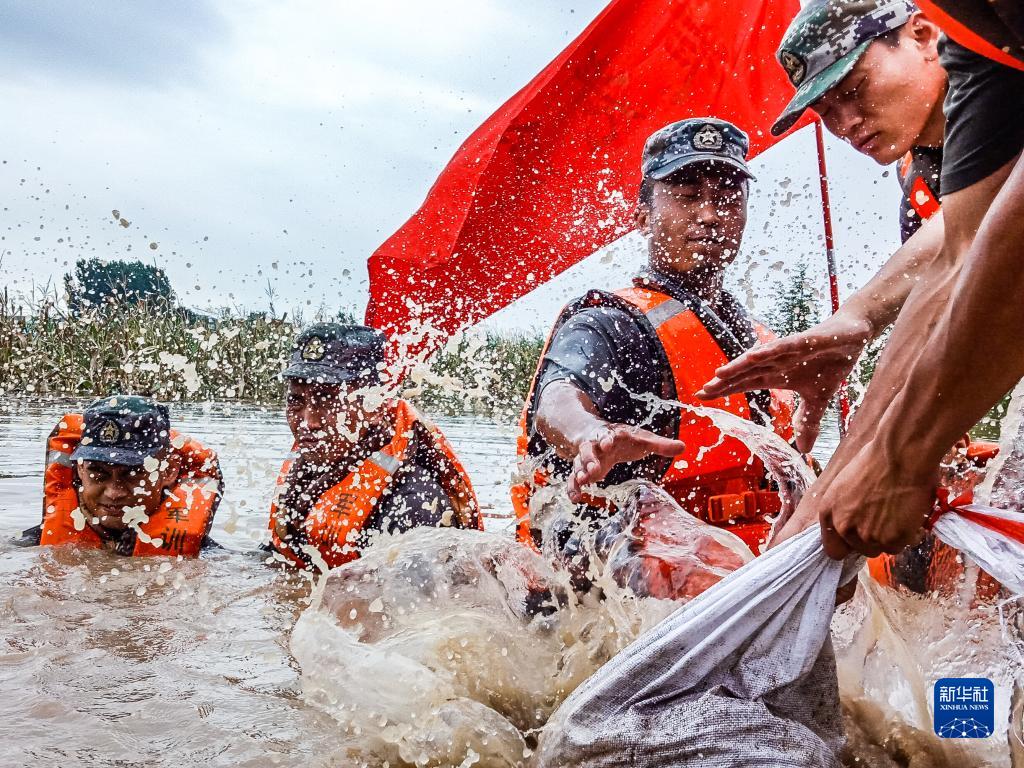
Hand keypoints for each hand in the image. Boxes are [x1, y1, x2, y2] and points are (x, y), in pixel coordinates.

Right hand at [568, 424, 684, 502]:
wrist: (593, 433)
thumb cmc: (622, 438)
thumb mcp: (641, 439)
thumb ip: (660, 445)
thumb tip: (683, 447)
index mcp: (610, 434)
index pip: (607, 434)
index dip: (607, 438)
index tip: (607, 442)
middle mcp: (594, 444)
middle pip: (587, 449)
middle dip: (589, 458)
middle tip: (592, 469)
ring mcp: (585, 457)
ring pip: (578, 463)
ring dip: (580, 472)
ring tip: (583, 482)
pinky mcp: (581, 469)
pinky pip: (573, 477)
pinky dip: (573, 487)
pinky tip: (575, 498)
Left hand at [697, 311, 872, 451]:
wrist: (852, 337)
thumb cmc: (830, 364)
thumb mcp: (818, 400)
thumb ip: (807, 421)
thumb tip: (803, 450)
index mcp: (776, 375)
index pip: (745, 383)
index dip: (724, 389)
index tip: (701, 397)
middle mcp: (777, 361)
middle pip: (745, 372)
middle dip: (724, 382)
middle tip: (701, 392)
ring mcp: (789, 350)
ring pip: (759, 358)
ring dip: (739, 365)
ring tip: (719, 374)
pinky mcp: (806, 340)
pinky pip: (784, 346)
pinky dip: (769, 351)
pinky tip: (752, 356)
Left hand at [773, 441, 935, 558]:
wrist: (900, 455)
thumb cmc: (877, 461)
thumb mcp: (845, 486)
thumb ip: (845, 509)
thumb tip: (855, 524)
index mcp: (828, 512)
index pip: (833, 548)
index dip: (849, 544)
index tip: (861, 537)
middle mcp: (843, 527)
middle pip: (860, 550)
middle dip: (873, 539)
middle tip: (886, 520)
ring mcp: (867, 536)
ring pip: (882, 549)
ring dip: (890, 537)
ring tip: (898, 513)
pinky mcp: (891, 539)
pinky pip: (900, 546)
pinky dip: (906, 535)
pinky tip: (909, 514)